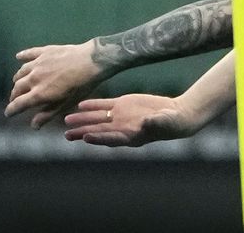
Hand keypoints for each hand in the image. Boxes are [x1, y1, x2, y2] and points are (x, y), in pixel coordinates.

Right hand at [5, 41, 107, 128]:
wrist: (93, 61)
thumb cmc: (82, 85)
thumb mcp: (67, 103)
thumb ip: (48, 114)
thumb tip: (33, 126)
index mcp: (39, 93)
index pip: (18, 103)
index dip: (11, 110)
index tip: (8, 113)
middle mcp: (34, 78)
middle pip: (17, 88)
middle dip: (14, 96)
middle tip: (16, 99)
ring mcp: (38, 63)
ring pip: (21, 72)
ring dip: (17, 79)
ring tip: (18, 82)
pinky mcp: (45, 51)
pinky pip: (29, 53)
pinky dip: (23, 56)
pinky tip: (19, 57)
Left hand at [64, 94, 194, 146]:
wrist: (176, 114)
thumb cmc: (173, 123)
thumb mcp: (165, 123)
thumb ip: (154, 123)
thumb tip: (146, 121)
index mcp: (131, 136)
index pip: (111, 138)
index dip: (98, 138)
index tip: (86, 137)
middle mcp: (122, 128)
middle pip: (99, 131)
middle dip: (82, 132)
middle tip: (67, 134)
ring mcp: (121, 116)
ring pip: (98, 118)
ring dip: (83, 120)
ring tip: (67, 120)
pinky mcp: (124, 105)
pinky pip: (105, 105)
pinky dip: (93, 105)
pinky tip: (81, 105)